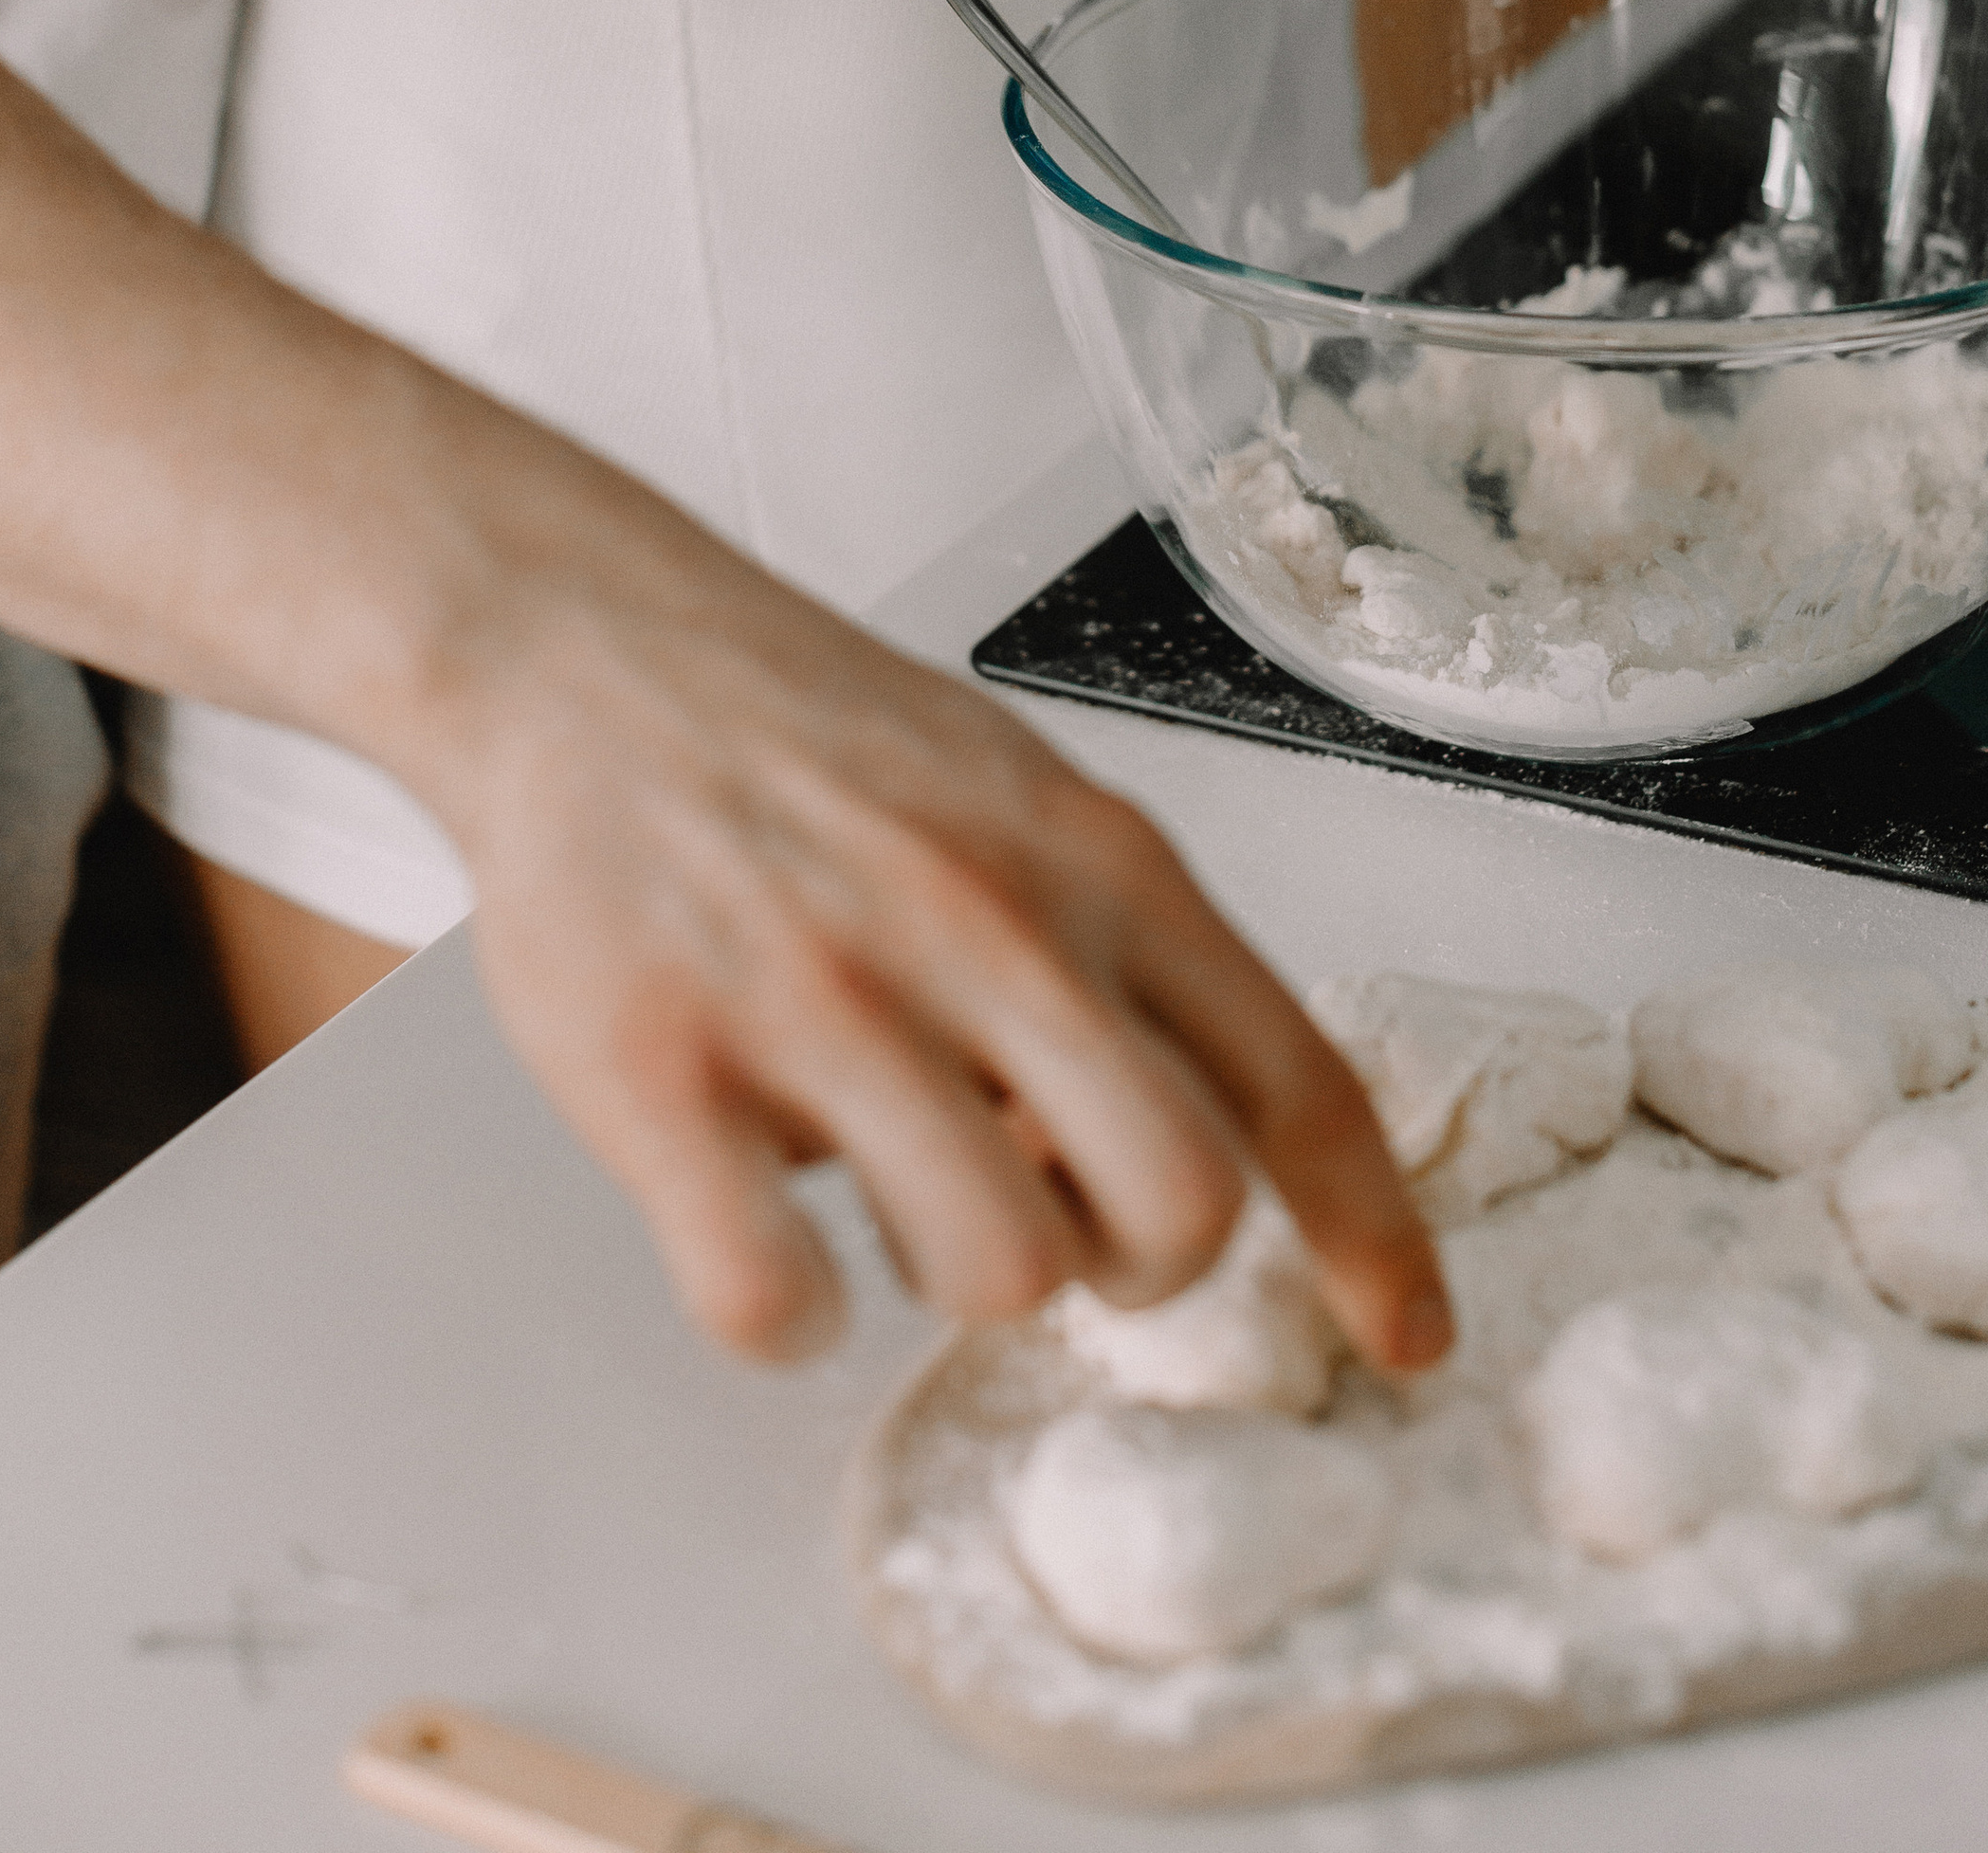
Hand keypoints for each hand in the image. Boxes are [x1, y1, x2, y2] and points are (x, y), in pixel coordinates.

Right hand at [419, 496, 1449, 1372]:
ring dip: (948, 1277)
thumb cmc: (804, 736)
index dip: (1373, 1239)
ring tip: (881, 1183)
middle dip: (1133, 1266)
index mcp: (1093, 860)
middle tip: (1052, 1226)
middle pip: (1179, 1210)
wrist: (581, 644)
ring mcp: (824, 999)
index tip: (1405, 1342)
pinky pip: (775, 1301)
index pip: (1297, 1079)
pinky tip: (759, 1234)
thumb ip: (1115, 953)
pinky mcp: (664, 1068)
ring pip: (997, 1273)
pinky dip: (784, 1314)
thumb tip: (1176, 1147)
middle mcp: (986, 926)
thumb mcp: (1016, 797)